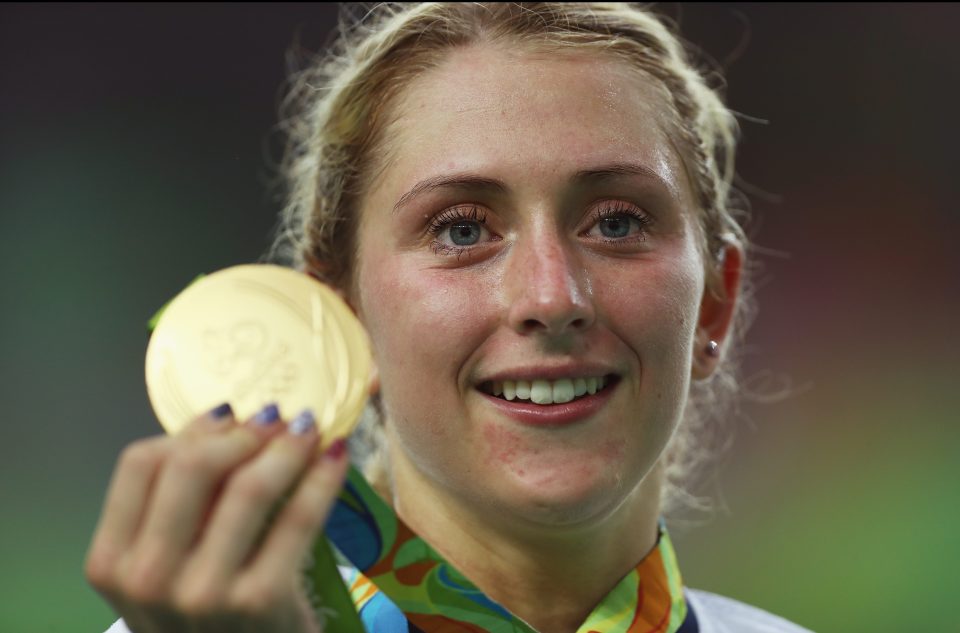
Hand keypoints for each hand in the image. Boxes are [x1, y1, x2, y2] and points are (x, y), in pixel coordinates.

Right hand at [85, 404, 348, 632]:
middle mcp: (147, 579)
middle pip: (192, 466)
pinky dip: (322, 477)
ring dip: (286, 446)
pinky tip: (336, 455)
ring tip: (309, 429)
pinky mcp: (260, 601)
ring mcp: (203, 593)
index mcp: (111, 562)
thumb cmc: (206, 615)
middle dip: (242, 432)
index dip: (192, 429)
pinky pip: (298, 517)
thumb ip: (181, 504)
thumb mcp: (166, 568)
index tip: (230, 415)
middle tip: (277, 417)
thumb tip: (230, 418)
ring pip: (248, 487)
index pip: (141, 464)